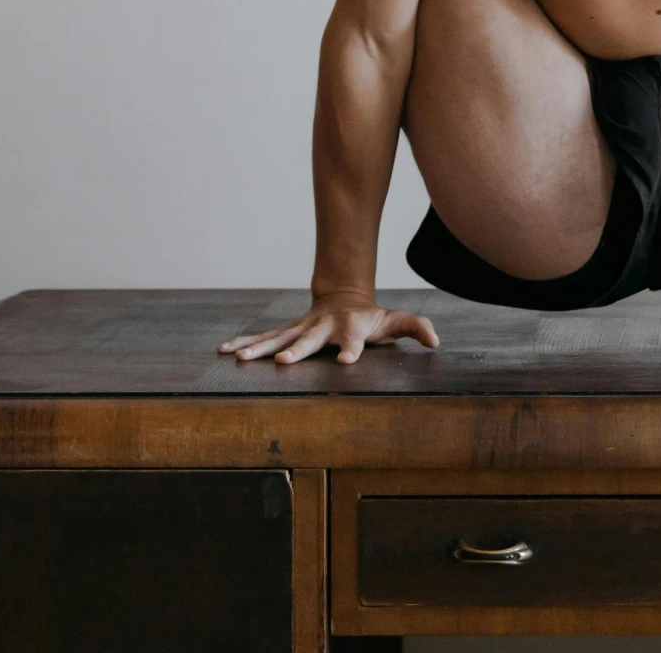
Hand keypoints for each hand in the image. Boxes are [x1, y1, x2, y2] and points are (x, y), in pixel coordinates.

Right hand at [217, 291, 438, 364]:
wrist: (343, 298)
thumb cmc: (371, 317)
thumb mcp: (395, 321)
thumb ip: (415, 328)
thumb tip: (435, 339)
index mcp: (350, 328)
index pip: (354, 340)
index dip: (352, 349)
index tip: (346, 361)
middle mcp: (322, 328)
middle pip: (309, 341)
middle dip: (296, 350)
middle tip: (282, 362)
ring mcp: (302, 329)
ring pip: (278, 338)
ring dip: (259, 348)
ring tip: (238, 358)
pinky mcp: (287, 332)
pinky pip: (264, 338)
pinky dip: (244, 343)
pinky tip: (225, 351)